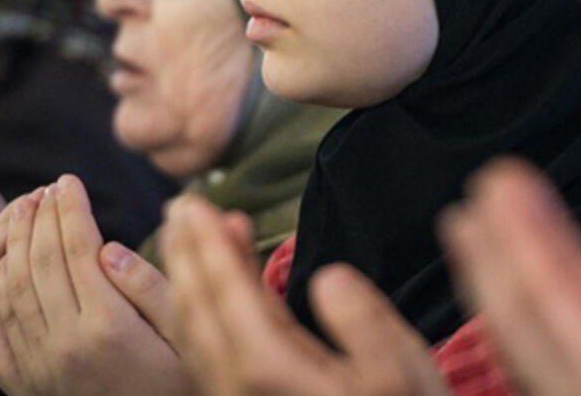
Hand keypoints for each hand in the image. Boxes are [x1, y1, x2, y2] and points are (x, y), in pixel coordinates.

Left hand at [0, 175, 194, 395]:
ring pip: (7, 286)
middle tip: (49, 188)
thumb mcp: (185, 334)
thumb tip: (110, 247)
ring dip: (12, 240)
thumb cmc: (176, 382)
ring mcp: (33, 362)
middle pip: (39, 262)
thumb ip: (152, 288)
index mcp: (108, 329)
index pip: (78, 251)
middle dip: (41, 216)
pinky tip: (6, 255)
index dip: (71, 210)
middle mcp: (63, 344)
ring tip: (25, 208)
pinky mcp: (18, 375)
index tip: (71, 180)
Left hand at [161, 195, 450, 395]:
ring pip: (195, 334)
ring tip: (188, 238)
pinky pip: (207, 354)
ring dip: (187, 281)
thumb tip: (327, 278)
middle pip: (198, 310)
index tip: (194, 203)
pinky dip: (202, 313)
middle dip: (187, 254)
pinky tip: (215, 295)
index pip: (228, 295)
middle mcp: (238, 388)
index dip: (209, 245)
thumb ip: (363, 323)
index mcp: (272, 372)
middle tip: (180, 206)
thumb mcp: (401, 374)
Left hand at [440, 159, 580, 395]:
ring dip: (486, 277)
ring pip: (522, 343)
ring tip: (464, 221)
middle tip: (488, 182)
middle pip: (548, 317)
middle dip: (509, 243)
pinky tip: (483, 274)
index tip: (514, 182)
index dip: (544, 239)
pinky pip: (520, 363)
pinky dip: (497, 313)